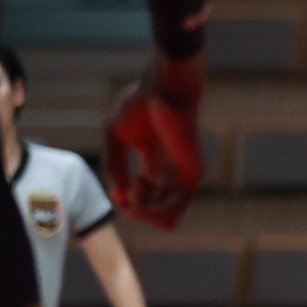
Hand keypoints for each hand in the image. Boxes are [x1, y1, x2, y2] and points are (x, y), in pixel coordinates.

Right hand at [104, 49, 205, 230]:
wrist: (164, 89)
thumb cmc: (139, 105)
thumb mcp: (116, 137)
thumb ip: (115, 165)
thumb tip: (120, 194)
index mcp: (153, 163)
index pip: (142, 196)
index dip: (124, 202)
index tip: (114, 192)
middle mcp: (169, 172)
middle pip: (155, 210)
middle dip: (133, 212)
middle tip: (122, 197)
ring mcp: (182, 176)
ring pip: (168, 217)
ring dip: (143, 215)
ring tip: (132, 199)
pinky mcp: (192, 175)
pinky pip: (175, 209)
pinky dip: (153, 211)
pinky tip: (139, 198)